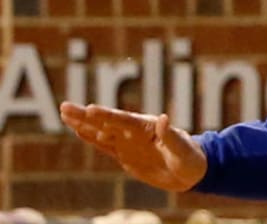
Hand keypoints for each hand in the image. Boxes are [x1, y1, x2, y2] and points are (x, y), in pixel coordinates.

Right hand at [59, 103, 206, 191]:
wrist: (189, 172)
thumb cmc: (189, 158)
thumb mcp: (183, 149)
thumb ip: (171, 136)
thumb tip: (163, 118)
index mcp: (147, 127)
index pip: (123, 120)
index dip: (106, 115)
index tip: (90, 108)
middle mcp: (134, 132)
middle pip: (105, 122)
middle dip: (85, 115)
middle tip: (64, 106)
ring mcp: (127, 142)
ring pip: (100, 131)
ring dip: (82, 124)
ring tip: (65, 113)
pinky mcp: (123, 154)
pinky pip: (103, 145)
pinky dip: (90, 138)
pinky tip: (77, 130)